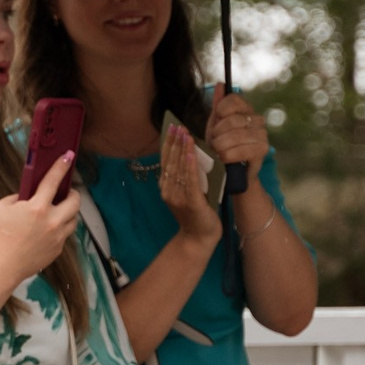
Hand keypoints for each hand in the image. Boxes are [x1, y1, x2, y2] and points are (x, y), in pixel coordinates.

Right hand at [0, 153, 80, 279]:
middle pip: (75, 202)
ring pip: (73, 219)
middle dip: (73, 194)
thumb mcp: (1, 207)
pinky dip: (58, 229)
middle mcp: (52, 221)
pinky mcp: (58, 249)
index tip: (68, 157)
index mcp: (37, 208)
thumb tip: (29, 195)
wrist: (3, 265)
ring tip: (56, 212)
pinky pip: (64, 235)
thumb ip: (18, 197)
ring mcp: (57, 237)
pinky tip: (45, 231)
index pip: (53, 181)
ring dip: (67, 213)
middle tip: (66, 193)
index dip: (61, 166)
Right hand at [158, 119, 221, 246]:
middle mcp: (168, 190)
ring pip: (179, 169)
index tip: (172, 127)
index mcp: (166, 187)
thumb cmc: (196, 214)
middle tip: (179, 125)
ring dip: (183, 150)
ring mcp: (178, 197)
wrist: (198, 239)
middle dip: (175, 142)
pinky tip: (191, 154)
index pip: (166, 160)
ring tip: (186, 134)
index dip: (169, 143)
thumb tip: (192, 154)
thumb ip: (187, 177)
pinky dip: (190, 166)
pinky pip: (190, 181)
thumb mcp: (187, 193)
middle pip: (171, 161)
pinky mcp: (191, 202)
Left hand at [203, 91, 268, 167]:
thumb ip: (218, 105)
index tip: (216, 121)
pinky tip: (225, 157)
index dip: (220, 110)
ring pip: (235, 136)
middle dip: (217, 134)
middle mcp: (257, 119)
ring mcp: (262, 134)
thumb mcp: (216, 125)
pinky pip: (241, 150)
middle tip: (215, 142)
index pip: (234, 99)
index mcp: (246, 109)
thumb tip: (220, 84)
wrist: (233, 168)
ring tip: (219, 151)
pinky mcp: (263, 149)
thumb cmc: (224, 145)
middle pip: (232, 120)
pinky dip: (228, 155)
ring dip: (221, 146)